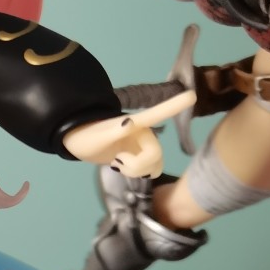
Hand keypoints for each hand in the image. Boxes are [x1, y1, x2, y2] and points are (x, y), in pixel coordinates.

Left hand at [62, 91, 195, 176]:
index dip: (175, 106)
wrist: (78, 142)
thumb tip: (130, 122)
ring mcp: (142, 145)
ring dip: (137, 172)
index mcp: (135, 123)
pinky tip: (122, 167)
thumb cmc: (85, 135)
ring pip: (155, 165)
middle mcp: (144, 133)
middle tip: (116, 163)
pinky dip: (137, 174)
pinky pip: (150, 170)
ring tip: (118, 165)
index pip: (158, 114)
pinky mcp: (139, 156)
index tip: (192, 95)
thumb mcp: (97, 136)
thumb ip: (115, 131)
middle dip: (137, 166)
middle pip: (156, 156)